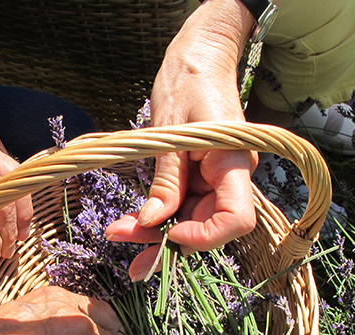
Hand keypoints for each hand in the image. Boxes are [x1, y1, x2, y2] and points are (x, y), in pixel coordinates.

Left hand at [105, 0, 256, 280]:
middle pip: (207, 227)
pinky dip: (157, 216)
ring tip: (118, 234)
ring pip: (190, 221)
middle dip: (167, 242)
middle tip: (128, 257)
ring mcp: (216, 181)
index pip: (235, 220)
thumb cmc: (187, 83)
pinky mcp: (200, 180)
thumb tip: (151, 222)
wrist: (198, 58)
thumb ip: (165, 180)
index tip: (168, 233)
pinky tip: (131, 223)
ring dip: (155, 234)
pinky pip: (180, 207)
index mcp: (234, 164)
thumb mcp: (169, 132)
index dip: (204, 236)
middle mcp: (231, 179)